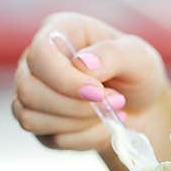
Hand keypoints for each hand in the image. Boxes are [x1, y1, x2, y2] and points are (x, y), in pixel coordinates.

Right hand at [13, 12, 170, 157]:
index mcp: (59, 31)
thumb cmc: (137, 74)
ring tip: (110, 114)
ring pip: (32, 118)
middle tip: (115, 103)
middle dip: (76, 107)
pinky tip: (102, 127)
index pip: (40, 54)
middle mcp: (36, 60)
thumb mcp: (138, 57)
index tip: (98, 93)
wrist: (141, 107)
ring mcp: (32, 93)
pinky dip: (82, 139)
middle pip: (29, 90)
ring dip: (79, 124)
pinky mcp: (38, 122)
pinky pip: (49, 139)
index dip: (64, 79)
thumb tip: (82, 63)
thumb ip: (112, 54)